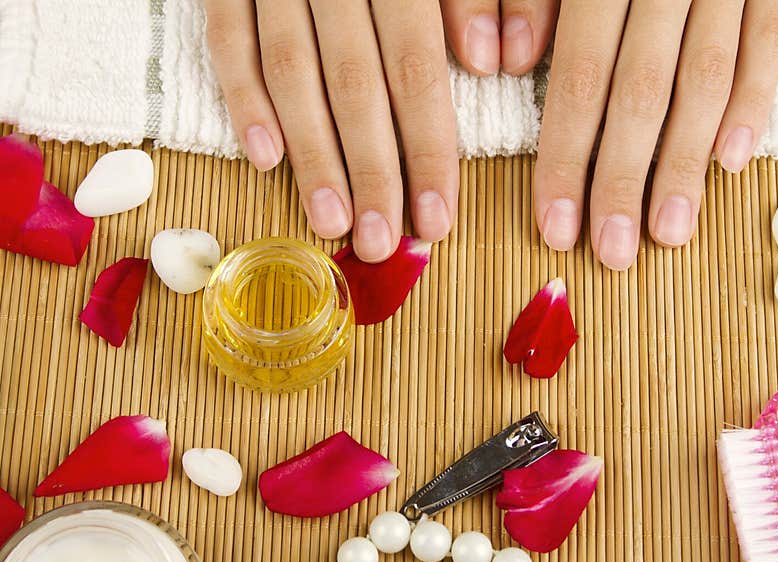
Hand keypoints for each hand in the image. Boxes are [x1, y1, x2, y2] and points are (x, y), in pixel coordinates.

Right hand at [204, 1, 458, 262]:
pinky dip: (245, 102)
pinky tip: (266, 161)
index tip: (435, 219)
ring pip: (291, 74)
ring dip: (312, 156)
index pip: (416, 69)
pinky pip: (228, 41)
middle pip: (354, 85)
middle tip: (378, 242)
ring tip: (330, 221)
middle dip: (370, 173)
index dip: (427, 150)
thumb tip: (485, 61)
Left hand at [443, 1, 777, 269]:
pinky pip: (770, 41)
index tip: (555, 226)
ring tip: (671, 232)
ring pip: (709, 79)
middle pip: (645, 93)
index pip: (581, 78)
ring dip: (688, 164)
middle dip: (625, 180)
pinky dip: (756, 101)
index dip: (567, 158)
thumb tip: (505, 60)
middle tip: (613, 252)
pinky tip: (735, 161)